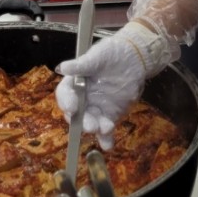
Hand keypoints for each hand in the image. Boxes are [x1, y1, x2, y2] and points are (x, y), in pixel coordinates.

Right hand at [55, 24, 162, 147]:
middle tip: (90, 125)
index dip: (66, 102)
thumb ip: (82, 64)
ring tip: (105, 128)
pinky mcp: (110, 116)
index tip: (72, 107)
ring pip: (91, 123)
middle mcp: (83, 98)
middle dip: (82, 121)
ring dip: (95, 129)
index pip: (65, 94)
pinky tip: (109, 145)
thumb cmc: (112, 52)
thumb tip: (62, 67)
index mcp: (76, 82)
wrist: (134, 58)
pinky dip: (106, 139)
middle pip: (77, 114)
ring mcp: (96, 109)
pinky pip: (105, 130)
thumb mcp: (98, 55)